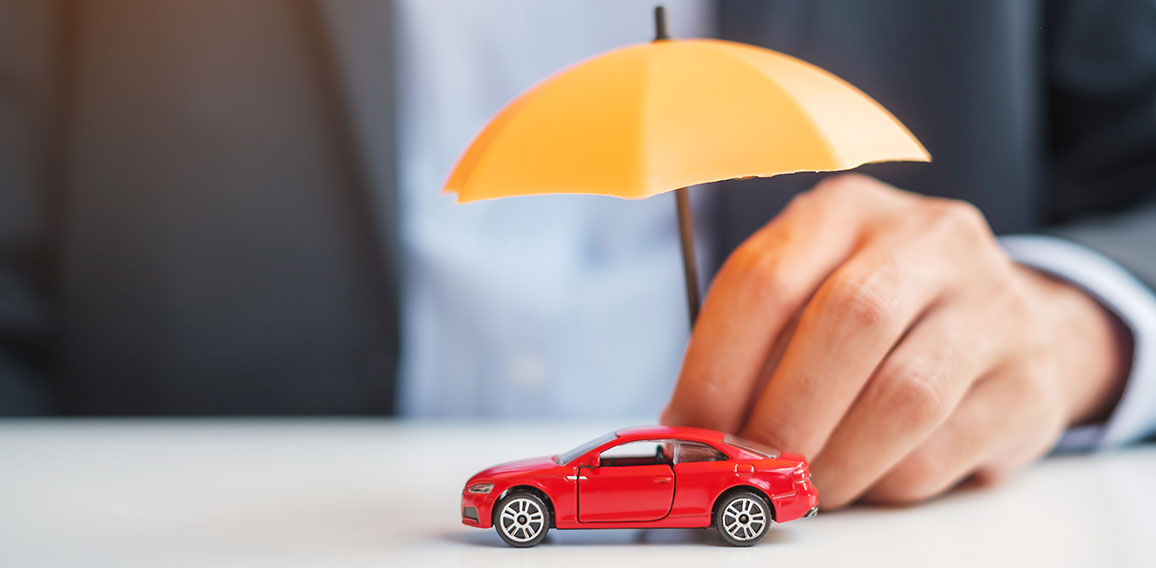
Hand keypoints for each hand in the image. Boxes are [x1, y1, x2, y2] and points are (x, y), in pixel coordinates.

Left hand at [662, 174, 1128, 508]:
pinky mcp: (1028, 378)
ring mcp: (991, 303)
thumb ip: (755, 345)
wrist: (1006, 320)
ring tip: (803, 484)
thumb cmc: (878, 314)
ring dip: (835, 459)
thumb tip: (694, 426)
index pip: (767, 277)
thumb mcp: (810, 293)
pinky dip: (885, 479)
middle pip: (846, 322)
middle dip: (780, 412)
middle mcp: (927, 240)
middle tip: (748, 465)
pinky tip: (865, 477)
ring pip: (903, 395)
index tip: (690, 424)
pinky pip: (943, 448)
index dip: (715, 363)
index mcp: (846, 210)